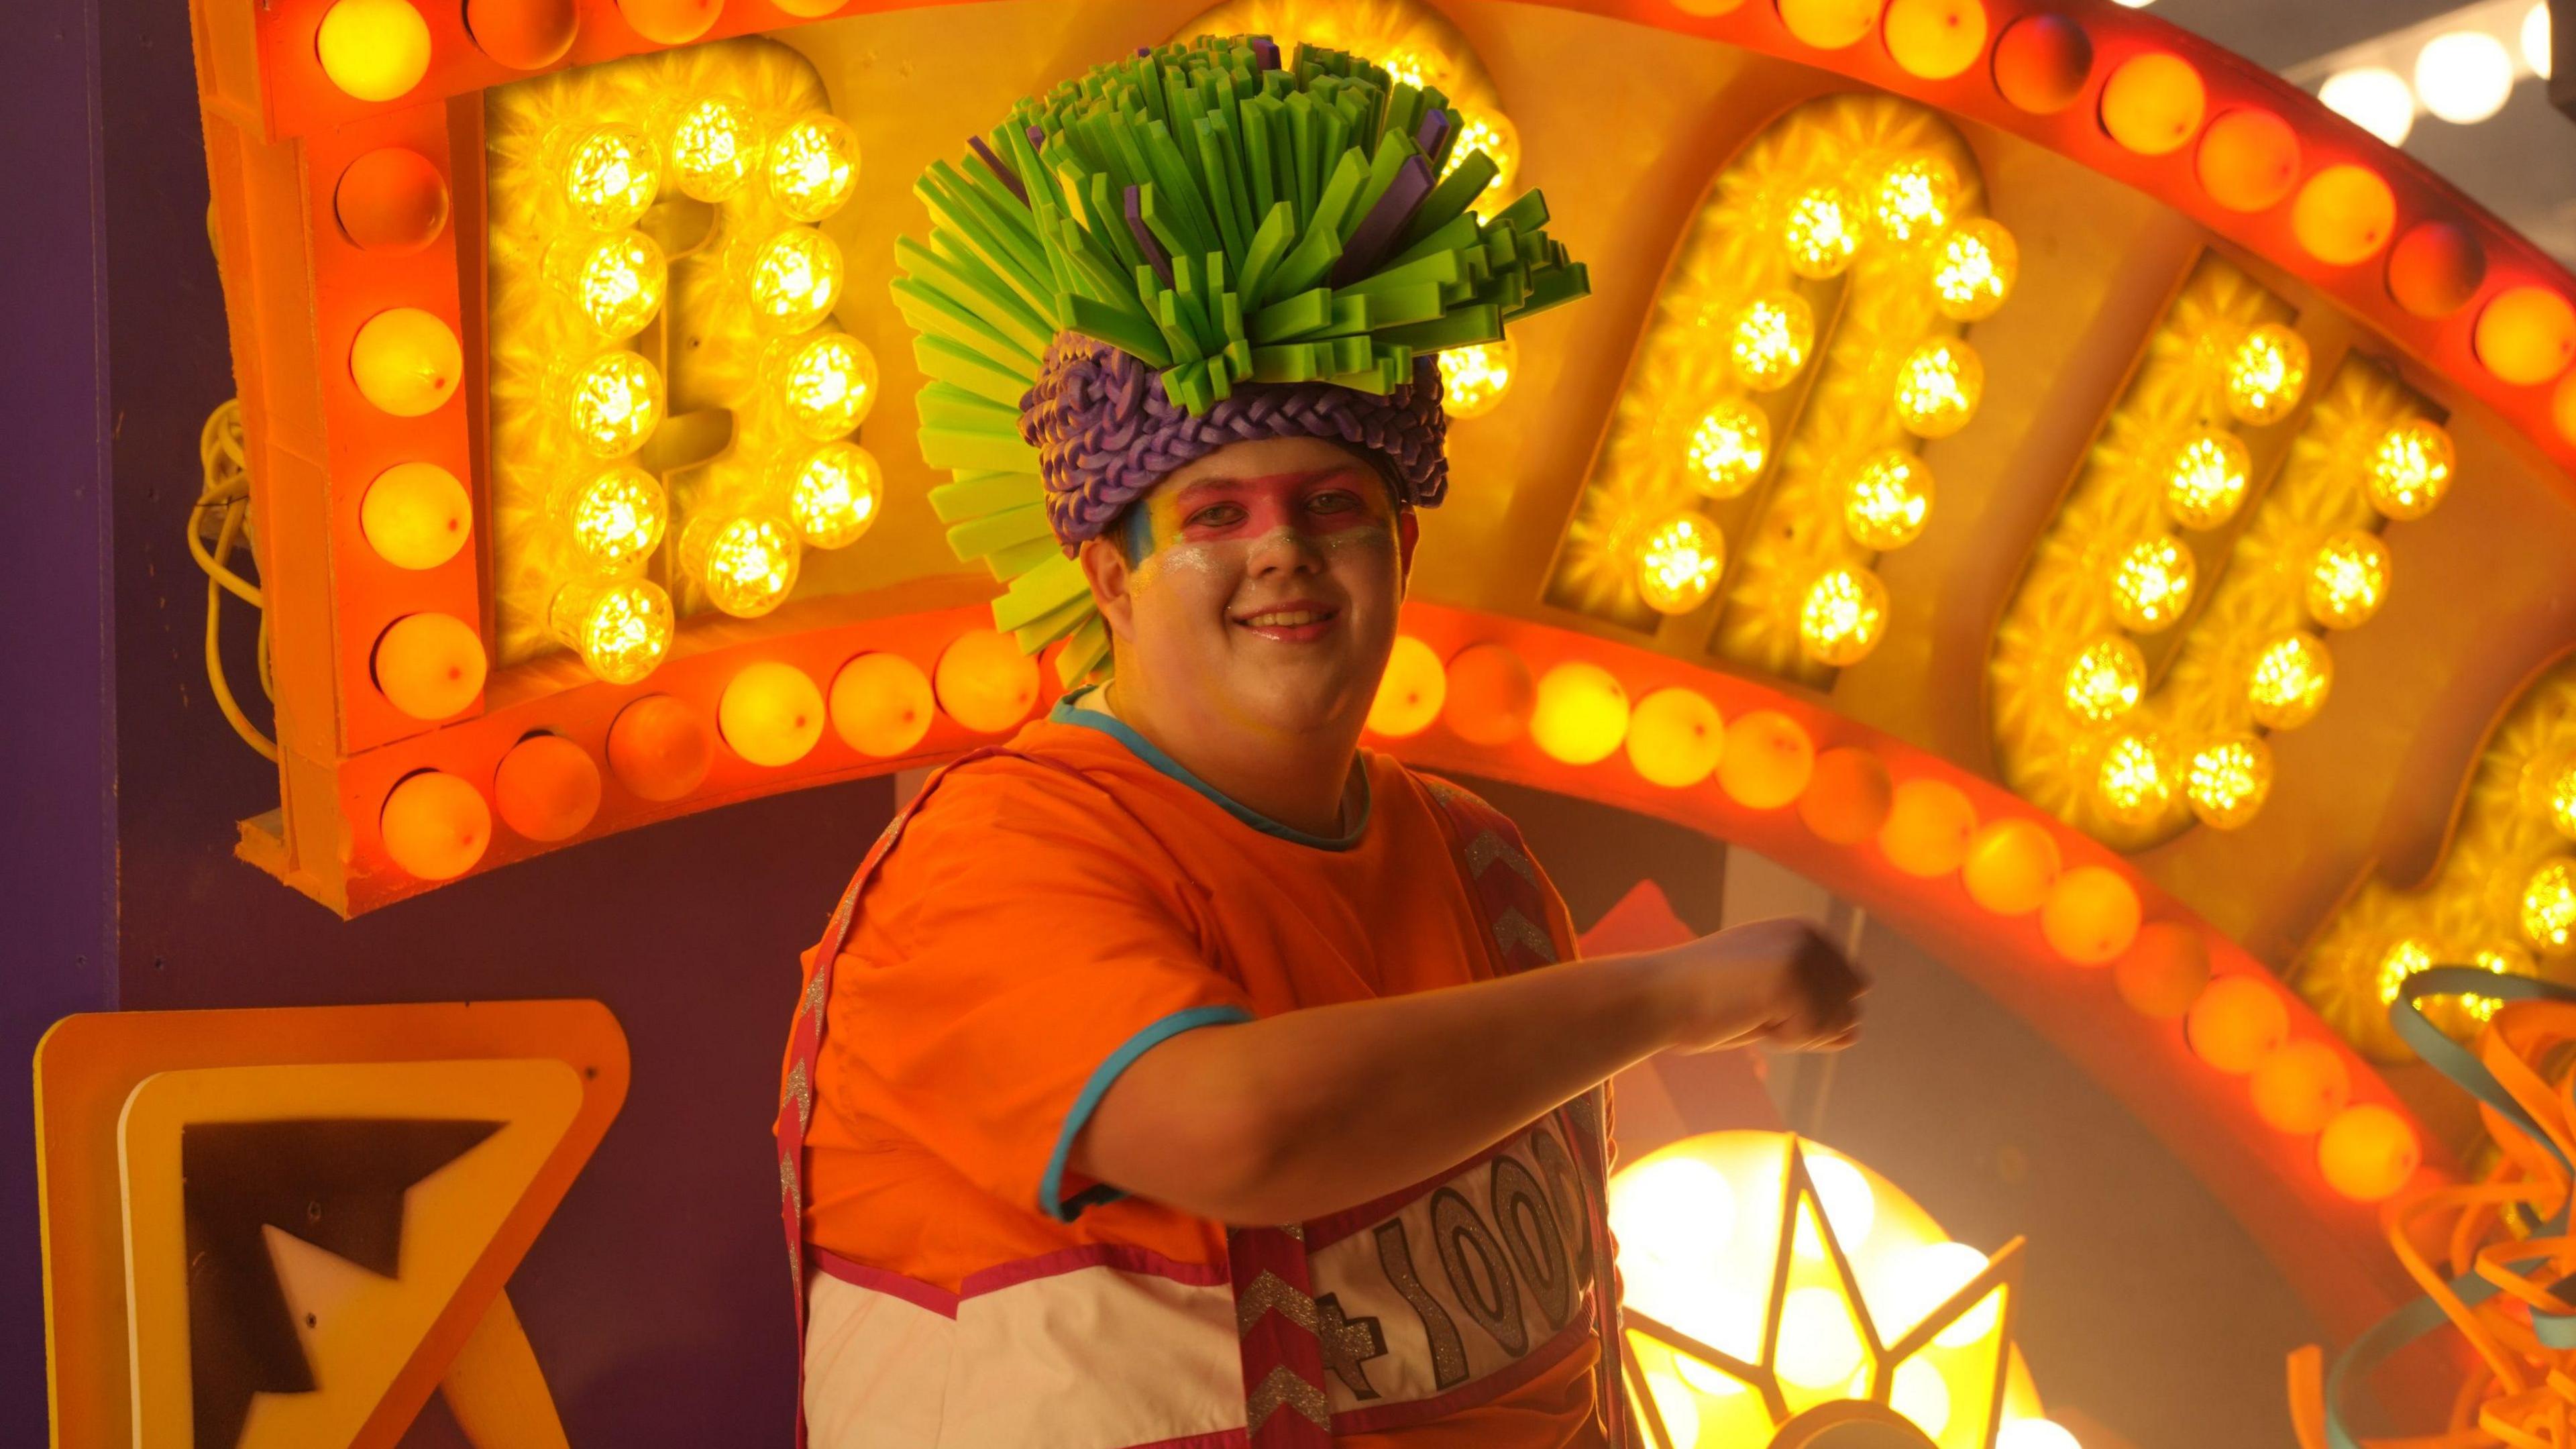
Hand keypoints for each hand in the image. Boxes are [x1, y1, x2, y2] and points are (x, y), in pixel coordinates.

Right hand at [1647, 916, 1867, 1054]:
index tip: (1762, 1000)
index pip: (1848, 993)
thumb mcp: (1771, 997)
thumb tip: (1855, 1032)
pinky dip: (1782, 1040)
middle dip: (1809, 1024)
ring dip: (1796, 1033)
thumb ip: (1816, 1008)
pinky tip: (1748, 1016)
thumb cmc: (1705, 1000)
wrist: (1658, 995)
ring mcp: (1802, 957)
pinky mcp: (1792, 982)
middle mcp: (1810, 937)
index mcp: (1807, 932)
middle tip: (1756, 1009)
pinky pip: (1811, 1036)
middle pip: (1848, 1010)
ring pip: (1835, 1025)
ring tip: (1751, 1011)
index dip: (1810, 1012)